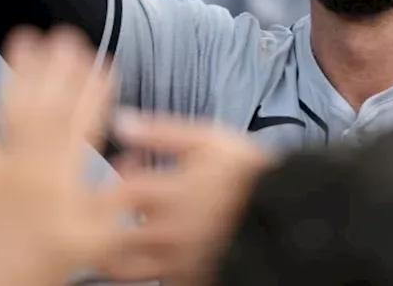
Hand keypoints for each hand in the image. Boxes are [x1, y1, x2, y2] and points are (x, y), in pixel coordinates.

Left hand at [0, 26, 127, 285]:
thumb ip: (119, 198)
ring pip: (11, 110)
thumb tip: (137, 160)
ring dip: (19, 72)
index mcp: (62, 179)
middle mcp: (29, 165)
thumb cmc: (46, 264)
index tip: (104, 62)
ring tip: (24, 38)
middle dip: (60, 69)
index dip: (95, 91)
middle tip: (67, 36)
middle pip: (47, 107)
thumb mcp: (98, 238)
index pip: (83, 124)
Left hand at [99, 114, 274, 283]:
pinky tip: (153, 243)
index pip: (122, 189)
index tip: (129, 164)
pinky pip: (151, 277)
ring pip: (124, 265)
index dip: (119, 173)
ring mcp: (177, 261)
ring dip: (114, 247)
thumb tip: (122, 122)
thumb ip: (162, 131)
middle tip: (114, 202)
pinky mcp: (187, 278)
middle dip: (107, 216)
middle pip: (114, 232)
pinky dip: (143, 263)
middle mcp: (171, 233)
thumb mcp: (208, 139)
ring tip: (121, 231)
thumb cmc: (249, 174)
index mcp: (174, 194)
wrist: (285, 211)